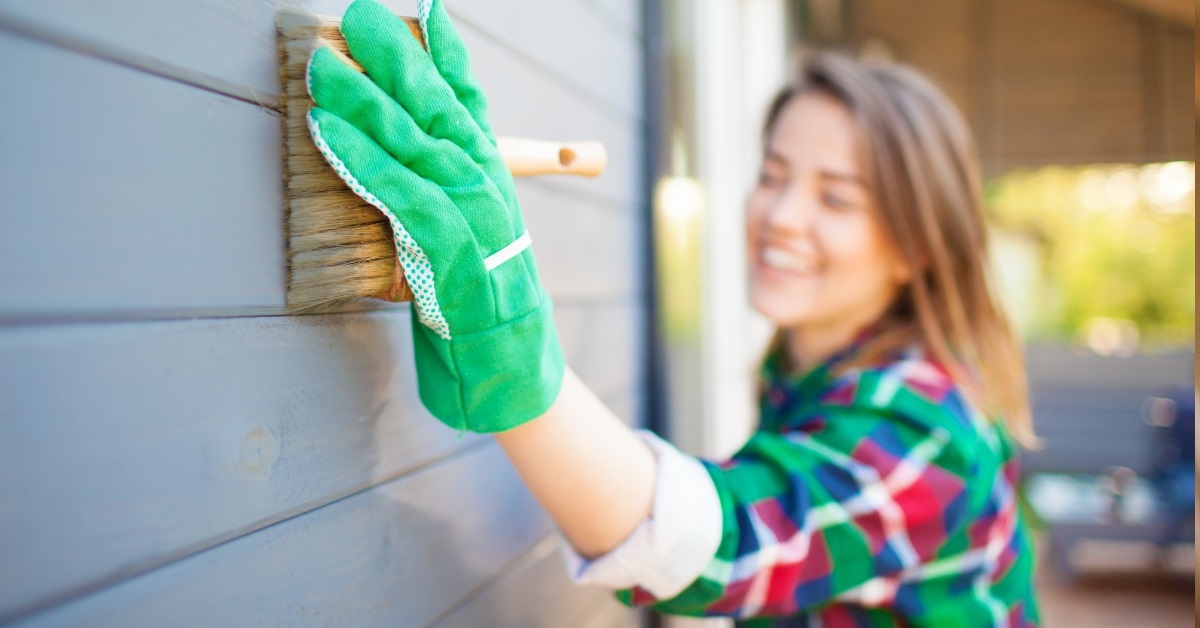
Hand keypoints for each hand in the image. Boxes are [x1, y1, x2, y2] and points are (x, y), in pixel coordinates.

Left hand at [305, 0, 563, 431]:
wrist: (512, 362)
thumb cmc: (483, 302)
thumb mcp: (470, 237)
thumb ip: (438, 199)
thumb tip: (400, 171)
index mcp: (494, 178)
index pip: (471, 103)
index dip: (449, 54)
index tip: (430, 9)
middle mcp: (489, 186)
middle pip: (441, 108)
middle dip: (399, 57)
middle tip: (360, 14)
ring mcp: (474, 216)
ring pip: (418, 144)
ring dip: (368, 100)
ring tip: (326, 64)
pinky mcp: (449, 252)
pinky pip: (400, 195)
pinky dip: (364, 160)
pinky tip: (330, 132)